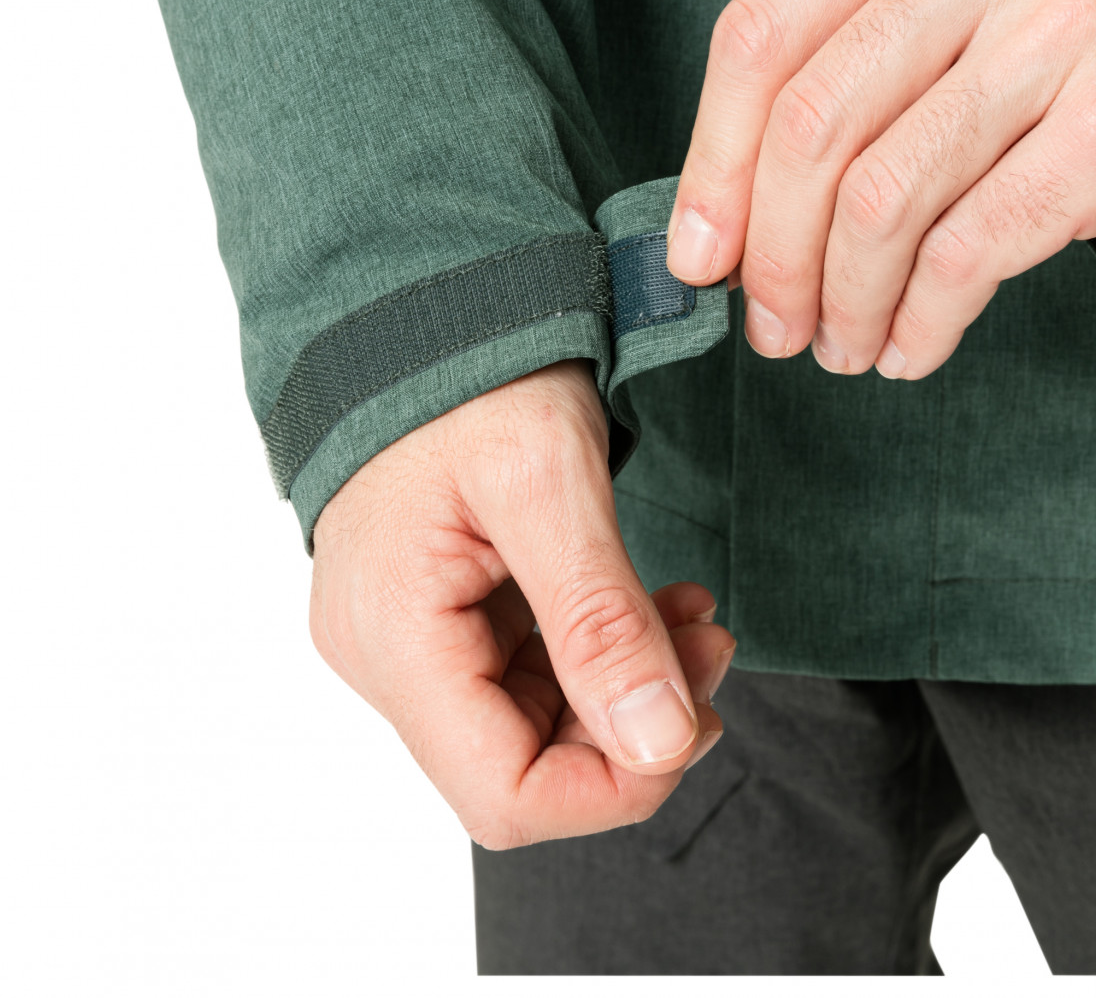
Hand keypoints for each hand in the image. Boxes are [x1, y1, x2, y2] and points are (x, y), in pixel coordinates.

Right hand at [309, 360, 733, 849]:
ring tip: (695, 619)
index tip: (695, 719)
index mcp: (393, 633)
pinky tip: (654, 606)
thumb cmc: (474, 368)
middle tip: (712, 650)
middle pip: (521, 765)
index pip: (504, 793)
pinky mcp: (438, 609)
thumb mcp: (549, 481)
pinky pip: (524, 670)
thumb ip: (600, 619)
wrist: (431, 303)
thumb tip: (660, 744)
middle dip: (633, 727)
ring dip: (625, 687)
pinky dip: (598, 652)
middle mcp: (383, 654)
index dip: (614, 785)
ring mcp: (406, 634)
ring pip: (530, 723)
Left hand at [666, 0, 1095, 378]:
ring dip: (844, 300)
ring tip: (839, 345)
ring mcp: (1062, 28)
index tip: (698, 255)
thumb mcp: (920, 9)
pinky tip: (907, 346)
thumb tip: (710, 237)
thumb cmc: (1025, 38)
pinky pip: (970, 250)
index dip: (712, 163)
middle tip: (771, 325)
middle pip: (814, 123)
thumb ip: (816, 81)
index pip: (760, 34)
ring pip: (885, 197)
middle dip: (774, 253)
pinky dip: (921, 319)